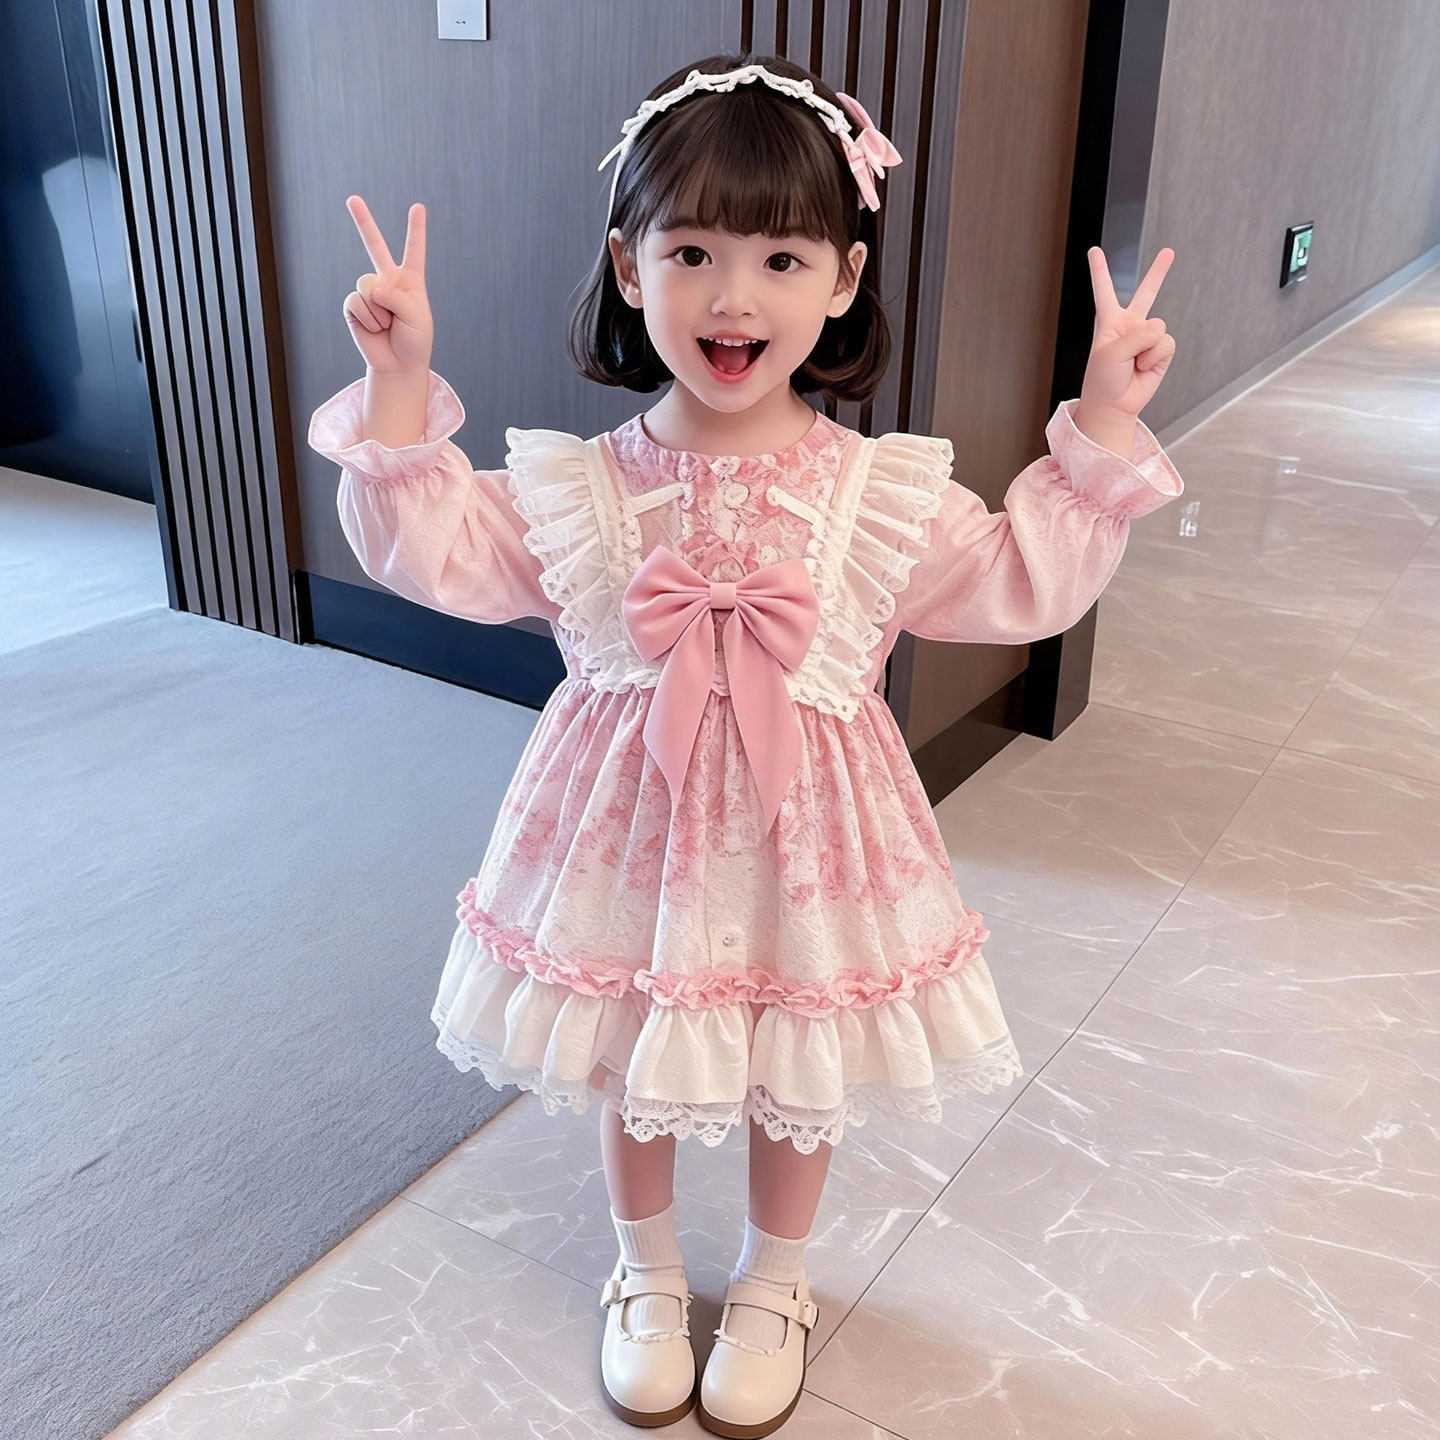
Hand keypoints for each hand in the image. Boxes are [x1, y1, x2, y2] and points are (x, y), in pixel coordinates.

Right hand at [342, 195, 432, 374]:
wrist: (398, 366)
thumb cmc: (415, 341)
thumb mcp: (416, 316)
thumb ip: (396, 296)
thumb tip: (371, 288)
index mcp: (410, 281)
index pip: (414, 251)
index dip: (415, 230)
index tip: (418, 207)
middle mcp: (388, 281)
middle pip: (374, 246)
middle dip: (363, 221)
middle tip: (352, 198)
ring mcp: (369, 292)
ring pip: (367, 284)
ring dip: (380, 310)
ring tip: (388, 325)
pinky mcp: (354, 306)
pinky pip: (356, 302)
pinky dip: (368, 318)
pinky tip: (375, 328)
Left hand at [1079, 245, 1175, 420]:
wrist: (1113, 406)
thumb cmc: (1103, 380)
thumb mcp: (1111, 353)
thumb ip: (1137, 336)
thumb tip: (1160, 330)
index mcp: (1110, 322)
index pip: (1105, 291)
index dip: (1100, 271)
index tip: (1094, 251)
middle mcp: (1130, 326)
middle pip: (1146, 293)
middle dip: (1159, 272)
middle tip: (1169, 252)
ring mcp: (1147, 338)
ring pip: (1157, 327)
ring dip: (1145, 348)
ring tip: (1132, 364)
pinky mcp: (1161, 351)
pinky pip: (1166, 343)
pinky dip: (1155, 357)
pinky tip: (1143, 368)